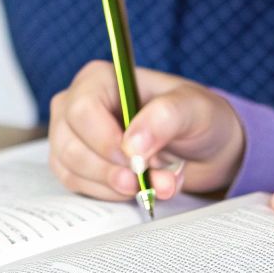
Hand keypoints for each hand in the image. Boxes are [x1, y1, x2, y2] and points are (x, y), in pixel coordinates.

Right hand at [48, 60, 246, 201]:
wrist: (204, 149)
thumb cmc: (196, 118)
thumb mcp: (193, 109)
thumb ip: (164, 119)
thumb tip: (132, 145)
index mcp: (100, 79)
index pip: (82, 111)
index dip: (105, 141)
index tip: (137, 162)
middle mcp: (77, 103)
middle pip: (69, 143)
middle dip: (109, 170)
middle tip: (144, 181)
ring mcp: (72, 135)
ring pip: (69, 168)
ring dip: (112, 185)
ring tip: (151, 184)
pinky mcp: (75, 163)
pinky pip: (75, 184)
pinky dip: (107, 193)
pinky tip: (136, 187)